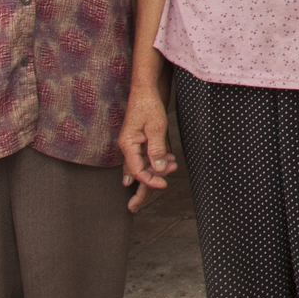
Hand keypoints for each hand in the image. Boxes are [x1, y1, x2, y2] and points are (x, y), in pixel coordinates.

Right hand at [119, 85, 176, 212]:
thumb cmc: (149, 105)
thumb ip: (157, 149)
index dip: (149, 180)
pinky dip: (157, 163)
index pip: (137, 170)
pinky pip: (146, 158)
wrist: (146, 89)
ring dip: (155, 173)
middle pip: (134, 173)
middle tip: (134, 208)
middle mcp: (129, 147)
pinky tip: (170, 162)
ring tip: (169, 173)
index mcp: (128, 144)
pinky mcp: (142, 142)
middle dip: (137, 189)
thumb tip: (159, 170)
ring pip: (142, 166)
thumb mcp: (156, 127)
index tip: (164, 185)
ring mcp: (135, 145)